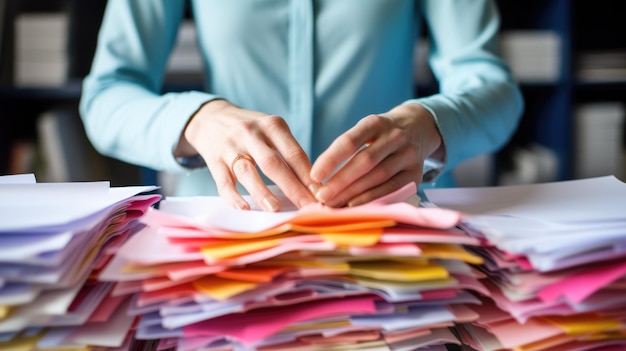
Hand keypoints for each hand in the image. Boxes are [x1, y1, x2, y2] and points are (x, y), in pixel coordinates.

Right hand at [175, 99, 317, 210]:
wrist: (210, 118)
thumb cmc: (251, 131)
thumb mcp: (272, 131)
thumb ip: (290, 152)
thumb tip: (314, 185)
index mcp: (272, 125)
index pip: (294, 153)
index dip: (308, 175)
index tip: (321, 194)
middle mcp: (250, 134)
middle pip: (273, 163)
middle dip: (292, 187)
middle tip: (307, 207)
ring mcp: (230, 147)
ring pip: (247, 172)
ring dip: (262, 191)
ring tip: (275, 209)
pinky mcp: (214, 161)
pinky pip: (223, 182)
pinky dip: (233, 197)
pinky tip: (244, 208)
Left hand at [310, 103, 443, 206]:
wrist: (418, 128)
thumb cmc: (380, 135)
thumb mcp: (366, 130)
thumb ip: (346, 149)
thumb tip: (318, 178)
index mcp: (376, 122)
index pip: (350, 141)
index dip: (330, 159)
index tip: (314, 175)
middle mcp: (395, 136)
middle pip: (365, 161)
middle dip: (341, 181)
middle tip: (321, 196)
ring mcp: (408, 154)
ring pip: (379, 176)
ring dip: (354, 193)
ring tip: (333, 204)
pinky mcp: (416, 173)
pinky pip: (392, 189)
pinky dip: (372, 198)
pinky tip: (355, 205)